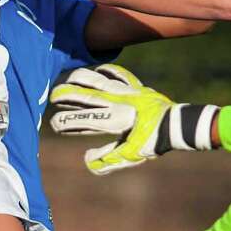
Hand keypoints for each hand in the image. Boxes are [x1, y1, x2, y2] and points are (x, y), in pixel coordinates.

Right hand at [49, 64, 215, 174]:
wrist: (178, 124)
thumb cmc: (154, 141)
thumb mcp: (132, 155)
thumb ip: (108, 159)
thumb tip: (87, 161)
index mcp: (115, 120)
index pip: (83, 119)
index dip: (65, 122)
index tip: (54, 124)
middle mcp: (118, 102)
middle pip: (85, 94)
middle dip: (64, 94)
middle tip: (51, 96)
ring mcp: (126, 90)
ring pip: (97, 77)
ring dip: (79, 78)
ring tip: (66, 81)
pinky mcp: (135, 85)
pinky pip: (116, 72)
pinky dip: (104, 70)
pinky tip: (96, 72)